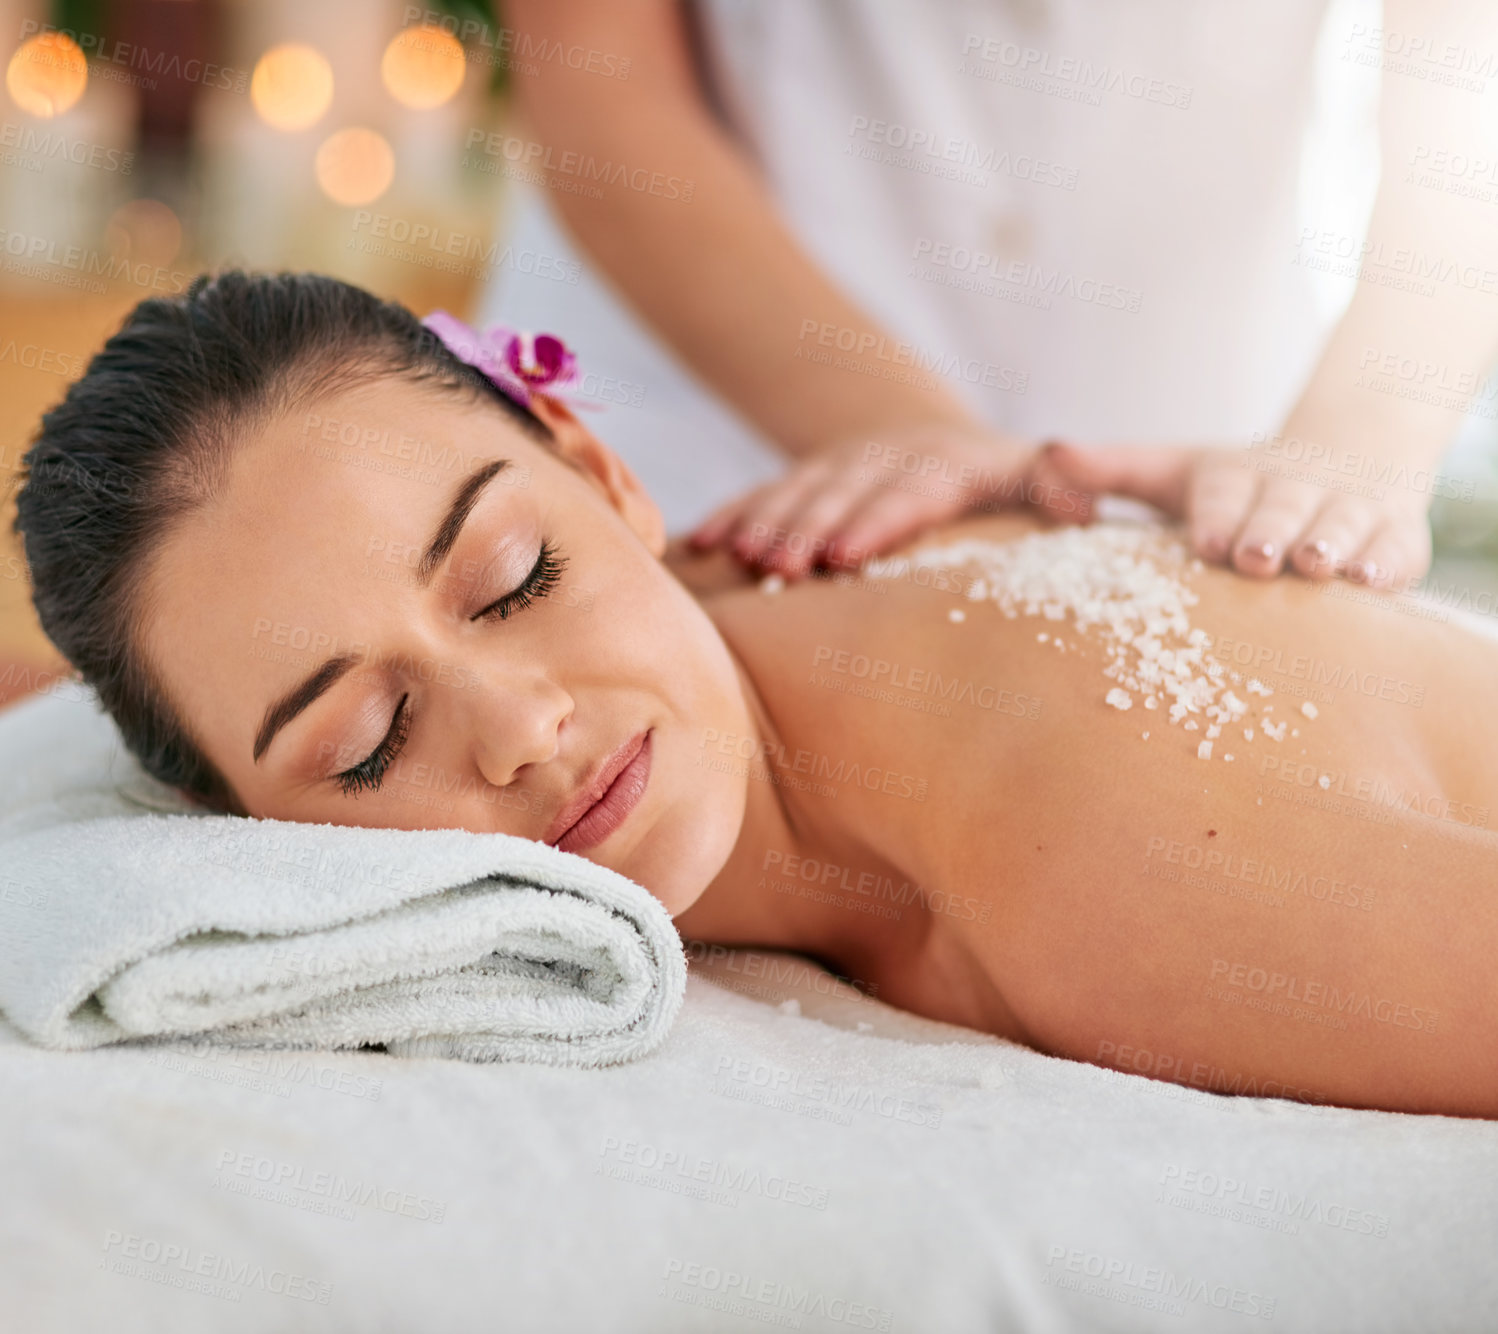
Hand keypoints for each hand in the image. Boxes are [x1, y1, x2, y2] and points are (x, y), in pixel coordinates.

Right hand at [687, 426, 1087, 579]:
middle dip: (808, 526)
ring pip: (799, 487)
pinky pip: (767, 490)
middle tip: (777, 566)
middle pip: (845, 490)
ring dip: (764, 520)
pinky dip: (733, 512)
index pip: (911, 491)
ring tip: (736, 557)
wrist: (958, 447)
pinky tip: (701, 540)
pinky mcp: (814, 474)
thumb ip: (1069, 488)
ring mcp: (846, 463)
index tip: (844, 555)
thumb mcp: (1049, 481)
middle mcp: (892, 456)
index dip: (875, 521)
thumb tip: (1079, 495)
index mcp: (951, 464)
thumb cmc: (1015, 487)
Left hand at [1038, 440, 1433, 587]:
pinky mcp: (1396, 535)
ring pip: (1343, 522)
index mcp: (1237, 476)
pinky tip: (1372, 581)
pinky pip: (1397, 548)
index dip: (1218, 515)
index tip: (1206, 543)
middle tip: (1254, 560)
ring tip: (1318, 565)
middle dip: (1269, 531)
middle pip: (1283, 506)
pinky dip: (1387, 563)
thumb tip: (1050, 452)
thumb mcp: (1174, 473)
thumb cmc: (1237, 486)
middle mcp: (1296, 487)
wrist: (1350, 457)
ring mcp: (1350, 509)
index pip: (1225, 491)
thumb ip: (1113, 469)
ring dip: (1332, 542)